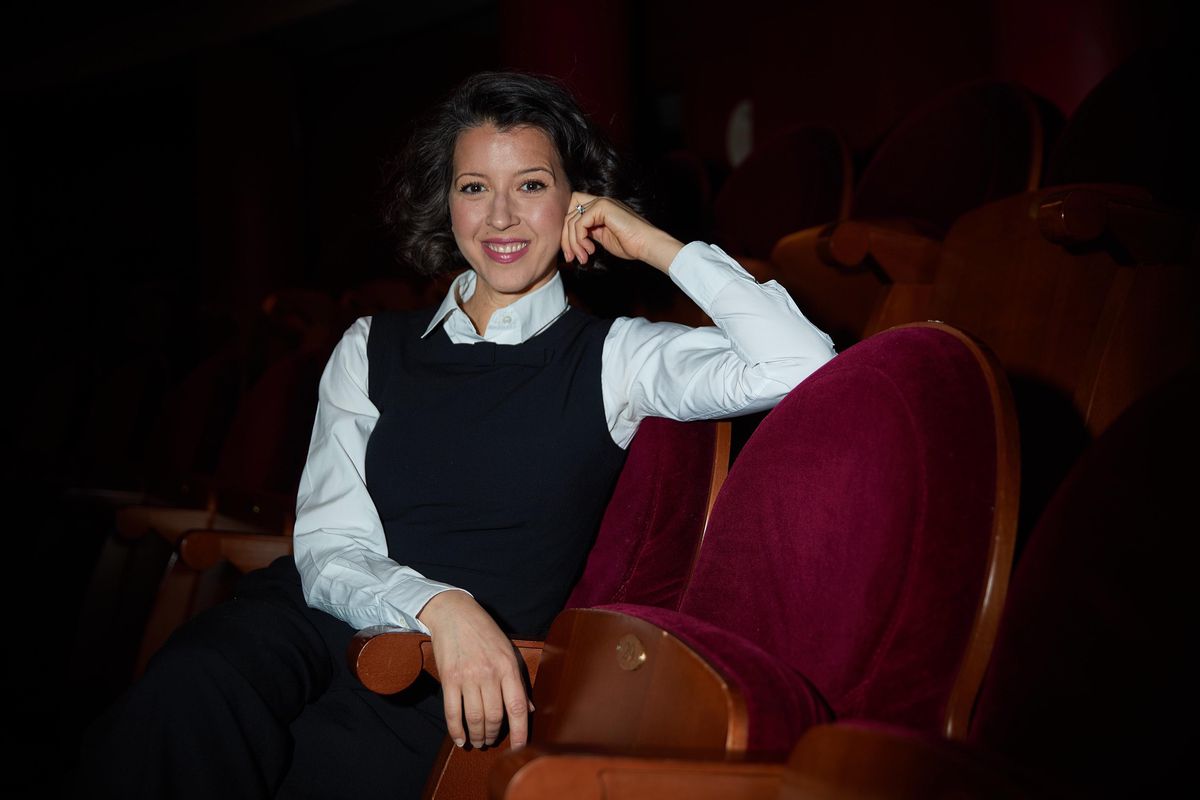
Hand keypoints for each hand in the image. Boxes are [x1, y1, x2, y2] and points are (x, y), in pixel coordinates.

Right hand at [417, 590, 531, 749]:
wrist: (455, 613)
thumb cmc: (485, 632)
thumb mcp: (508, 651)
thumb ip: (518, 681)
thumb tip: (529, 709)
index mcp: (508, 667)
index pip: (518, 707)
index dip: (520, 732)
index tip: (521, 749)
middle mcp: (489, 673)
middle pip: (495, 716)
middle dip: (495, 734)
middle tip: (492, 741)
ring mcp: (468, 677)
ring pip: (475, 717)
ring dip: (478, 735)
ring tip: (479, 741)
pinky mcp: (449, 678)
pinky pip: (452, 711)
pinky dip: (456, 730)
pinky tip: (460, 739)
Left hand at [562, 192, 683, 273]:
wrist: (646, 244)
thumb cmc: (630, 244)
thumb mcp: (602, 237)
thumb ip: (588, 233)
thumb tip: (570, 239)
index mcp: (598, 208)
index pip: (571, 211)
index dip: (566, 230)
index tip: (570, 251)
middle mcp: (598, 202)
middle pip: (568, 215)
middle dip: (566, 239)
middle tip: (571, 257)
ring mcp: (601, 203)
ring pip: (572, 220)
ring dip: (574, 243)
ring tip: (583, 257)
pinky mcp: (603, 207)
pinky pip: (580, 223)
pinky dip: (580, 239)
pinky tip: (591, 249)